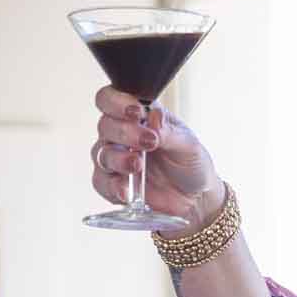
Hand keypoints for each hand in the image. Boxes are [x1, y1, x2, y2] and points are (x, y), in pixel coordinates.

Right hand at [89, 86, 223, 228]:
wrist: (196, 197)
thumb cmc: (190, 162)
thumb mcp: (188, 144)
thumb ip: (168, 131)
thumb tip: (153, 117)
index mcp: (138, 116)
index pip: (111, 99)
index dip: (117, 102)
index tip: (136, 112)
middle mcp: (121, 134)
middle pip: (105, 125)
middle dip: (125, 132)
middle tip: (149, 141)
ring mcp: (115, 159)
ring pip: (101, 153)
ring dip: (119, 159)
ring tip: (138, 165)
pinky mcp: (113, 184)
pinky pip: (102, 183)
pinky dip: (113, 186)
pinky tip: (127, 191)